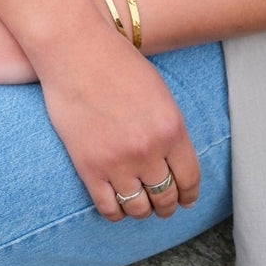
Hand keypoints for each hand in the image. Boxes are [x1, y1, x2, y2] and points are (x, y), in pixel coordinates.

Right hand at [38, 38, 200, 222]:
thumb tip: (173, 159)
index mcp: (171, 128)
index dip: (189, 195)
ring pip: (138, 208)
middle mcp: (149, 150)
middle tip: (163, 207)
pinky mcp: (89, 168)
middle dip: (167, 206)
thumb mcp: (158, 92)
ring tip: (140, 208)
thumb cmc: (117, 63)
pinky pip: (108, 208)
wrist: (75, 51)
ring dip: (142, 212)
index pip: (189, 178)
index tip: (186, 201)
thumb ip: (168, 127)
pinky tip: (117, 206)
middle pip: (165, 196)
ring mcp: (118, 161)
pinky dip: (115, 213)